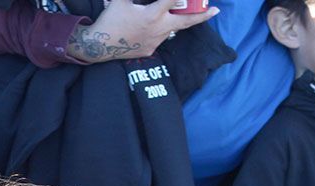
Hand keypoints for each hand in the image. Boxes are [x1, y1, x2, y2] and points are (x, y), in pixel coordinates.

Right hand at [66, 0, 219, 63]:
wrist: (99, 46)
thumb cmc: (110, 20)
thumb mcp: (120, 0)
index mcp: (153, 14)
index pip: (174, 0)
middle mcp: (158, 29)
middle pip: (186, 21)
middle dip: (202, 15)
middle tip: (215, 10)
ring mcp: (155, 41)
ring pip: (172, 28)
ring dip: (176, 21)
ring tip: (180, 15)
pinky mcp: (150, 50)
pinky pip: (159, 38)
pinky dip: (159, 30)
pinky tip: (152, 28)